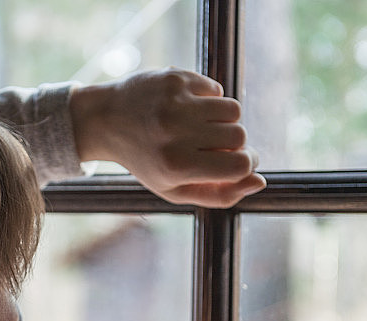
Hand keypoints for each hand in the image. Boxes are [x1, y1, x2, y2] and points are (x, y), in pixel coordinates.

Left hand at [70, 68, 264, 207]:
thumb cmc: (146, 160)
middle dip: (233, 142)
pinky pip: (216, 89)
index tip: (235, 163)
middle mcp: (174, 133)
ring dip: (224, 120)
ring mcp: (175, 103)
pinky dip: (209, 99)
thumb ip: (219, 195)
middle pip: (240, 136)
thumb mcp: (174, 189)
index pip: (240, 165)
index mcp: (175, 166)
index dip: (246, 164)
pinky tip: (186, 108)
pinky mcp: (175, 79)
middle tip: (210, 145)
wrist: (106, 120)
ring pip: (233, 109)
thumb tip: (260, 182)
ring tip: (200, 126)